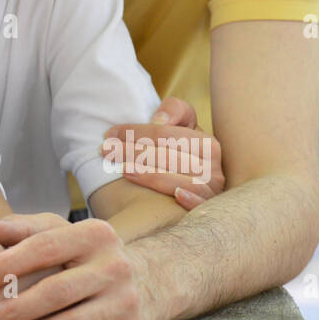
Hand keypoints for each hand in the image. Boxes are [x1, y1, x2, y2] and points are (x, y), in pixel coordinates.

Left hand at [0, 213, 163, 319]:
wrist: (150, 281)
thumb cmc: (87, 255)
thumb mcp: (59, 232)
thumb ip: (19, 229)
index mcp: (95, 234)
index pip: (44, 247)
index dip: (6, 264)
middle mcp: (115, 266)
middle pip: (56, 291)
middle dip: (13, 309)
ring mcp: (125, 301)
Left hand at [103, 97, 223, 209]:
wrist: (193, 185)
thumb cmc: (180, 153)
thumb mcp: (182, 126)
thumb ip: (175, 110)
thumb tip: (159, 120)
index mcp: (207, 143)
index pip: (165, 134)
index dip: (135, 131)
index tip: (110, 133)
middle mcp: (213, 166)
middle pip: (168, 156)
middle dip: (133, 151)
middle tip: (105, 150)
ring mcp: (211, 190)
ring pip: (181, 179)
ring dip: (150, 175)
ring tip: (122, 169)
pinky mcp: (207, 209)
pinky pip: (202, 204)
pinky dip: (191, 199)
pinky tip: (176, 196)